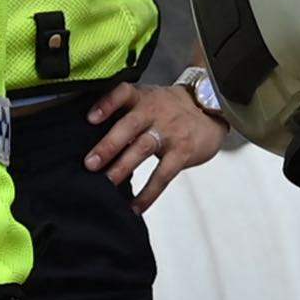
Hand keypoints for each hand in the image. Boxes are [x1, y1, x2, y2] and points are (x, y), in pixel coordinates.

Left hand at [82, 77, 230, 211]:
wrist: (212, 108)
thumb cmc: (170, 108)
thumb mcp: (149, 98)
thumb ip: (124, 111)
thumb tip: (88, 136)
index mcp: (143, 97)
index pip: (123, 93)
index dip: (107, 104)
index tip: (90, 118)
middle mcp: (154, 112)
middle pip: (130, 125)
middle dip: (109, 145)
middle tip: (90, 164)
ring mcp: (170, 132)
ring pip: (143, 149)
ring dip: (123, 167)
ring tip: (106, 183)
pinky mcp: (182, 152)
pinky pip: (163, 175)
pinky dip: (148, 193)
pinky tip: (135, 207)